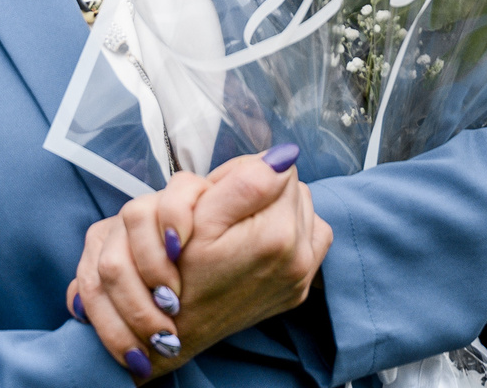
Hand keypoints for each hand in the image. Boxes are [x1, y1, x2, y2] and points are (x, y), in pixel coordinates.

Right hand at [67, 147, 330, 381]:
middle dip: (262, 191)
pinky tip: (259, 243)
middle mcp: (300, 258)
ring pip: (304, 210)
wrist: (175, 332)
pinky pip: (310, 240)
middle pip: (295, 188)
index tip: (221, 194)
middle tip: (225, 212)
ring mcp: (302, 277)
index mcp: (278, 236)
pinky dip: (290, 234)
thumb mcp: (200, 221)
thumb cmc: (178, 275)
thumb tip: (285, 154)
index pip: (281, 168)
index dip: (245, 173)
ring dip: (276, 209)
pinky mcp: (298, 289)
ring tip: (239, 228)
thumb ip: (246, 181)